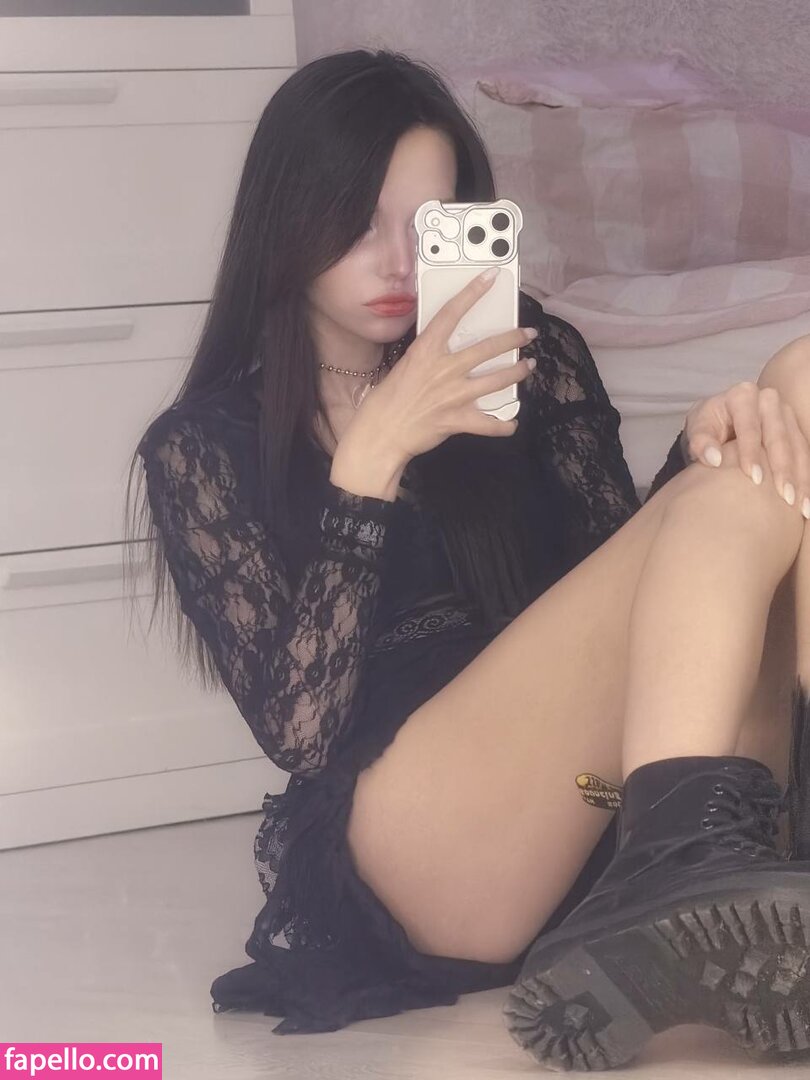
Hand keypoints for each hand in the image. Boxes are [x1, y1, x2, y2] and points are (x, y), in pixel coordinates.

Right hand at [348, 267, 536, 462]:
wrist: (380, 432)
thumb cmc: (388, 400)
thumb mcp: (405, 366)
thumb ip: (429, 357)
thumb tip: (446, 353)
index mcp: (426, 351)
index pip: (452, 313)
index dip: (473, 292)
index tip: (491, 277)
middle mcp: (443, 369)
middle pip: (487, 347)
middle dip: (513, 338)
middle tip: (528, 333)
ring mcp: (452, 394)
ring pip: (496, 380)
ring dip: (516, 372)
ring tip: (528, 367)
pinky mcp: (456, 419)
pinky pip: (488, 424)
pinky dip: (503, 425)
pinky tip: (512, 423)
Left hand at [682, 382, 809, 519]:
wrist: (718, 424)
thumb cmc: (706, 428)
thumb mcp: (696, 431)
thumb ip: (700, 443)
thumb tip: (714, 459)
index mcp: (742, 396)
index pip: (749, 427)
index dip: (752, 453)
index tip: (754, 479)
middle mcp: (769, 399)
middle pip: (779, 436)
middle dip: (784, 469)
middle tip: (785, 497)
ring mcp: (785, 413)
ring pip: (798, 446)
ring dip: (802, 477)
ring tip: (801, 506)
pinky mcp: (795, 428)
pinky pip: (806, 453)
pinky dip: (806, 478)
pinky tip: (806, 501)